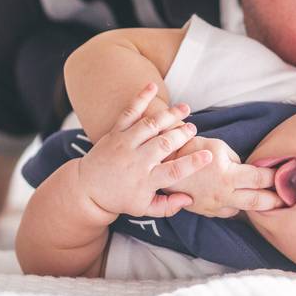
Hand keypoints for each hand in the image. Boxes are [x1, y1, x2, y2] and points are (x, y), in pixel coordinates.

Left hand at [77, 82, 212, 218]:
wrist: (86, 188)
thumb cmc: (120, 198)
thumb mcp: (144, 209)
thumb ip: (168, 206)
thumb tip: (190, 198)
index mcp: (145, 181)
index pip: (174, 172)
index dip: (192, 163)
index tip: (208, 155)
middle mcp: (136, 161)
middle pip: (164, 144)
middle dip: (182, 134)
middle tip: (194, 129)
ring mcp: (125, 144)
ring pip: (150, 125)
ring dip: (170, 115)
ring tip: (185, 109)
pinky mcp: (115, 132)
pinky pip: (129, 112)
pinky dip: (140, 98)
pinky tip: (152, 86)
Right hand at [165, 136, 284, 217]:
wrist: (163, 166)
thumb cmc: (192, 150)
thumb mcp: (218, 146)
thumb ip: (236, 160)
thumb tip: (248, 168)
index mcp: (228, 175)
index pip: (260, 178)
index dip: (275, 177)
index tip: (285, 175)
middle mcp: (223, 195)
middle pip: (257, 202)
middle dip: (275, 201)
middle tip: (289, 199)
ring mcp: (213, 206)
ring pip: (242, 210)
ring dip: (255, 206)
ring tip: (269, 203)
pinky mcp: (205, 212)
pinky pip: (226, 212)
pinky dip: (236, 206)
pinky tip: (240, 201)